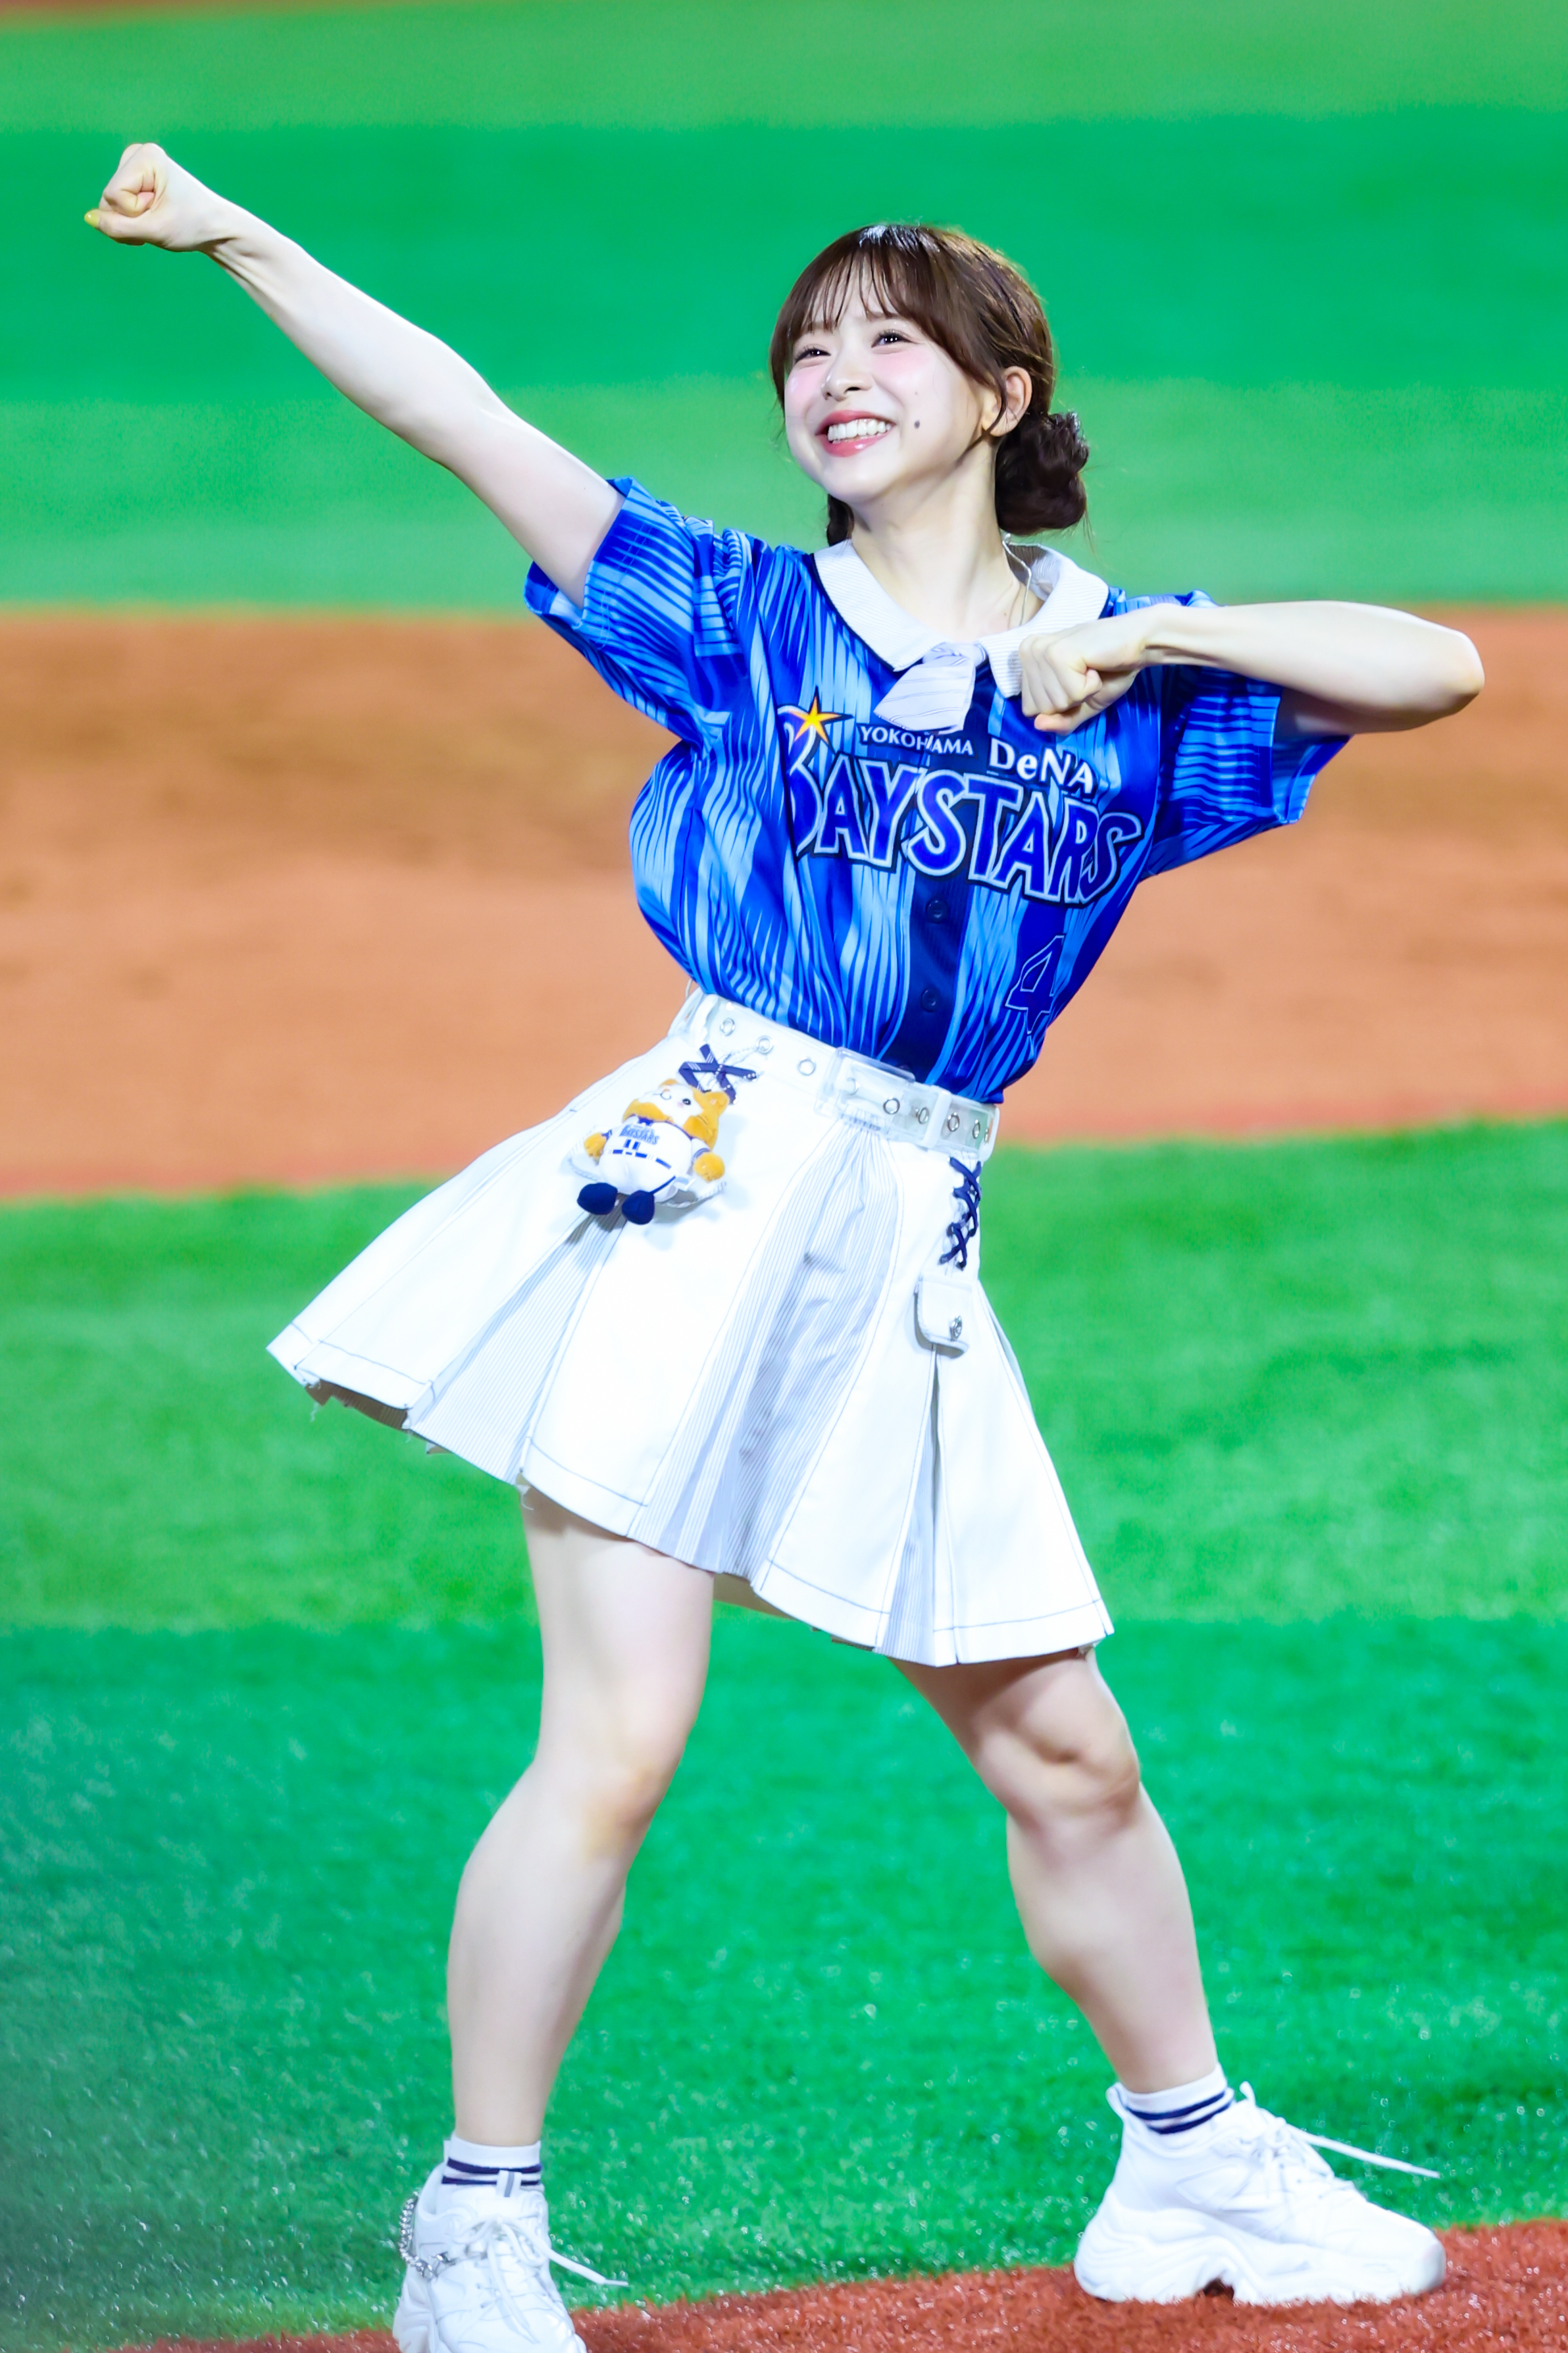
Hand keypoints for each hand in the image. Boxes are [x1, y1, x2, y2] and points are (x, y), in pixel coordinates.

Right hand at [85, 143, 233, 250]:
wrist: (217, 228)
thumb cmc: (192, 225)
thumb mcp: (153, 230)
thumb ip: (117, 226)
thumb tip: (89, 218)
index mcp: (146, 157)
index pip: (113, 194)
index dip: (134, 213)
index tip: (161, 212)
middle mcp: (137, 154)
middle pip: (109, 198)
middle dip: (130, 218)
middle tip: (159, 220)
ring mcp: (135, 165)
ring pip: (111, 204)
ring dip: (131, 222)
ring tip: (157, 221)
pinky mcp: (136, 178)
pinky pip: (117, 204)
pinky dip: (132, 219)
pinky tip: (151, 219)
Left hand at [1017, 612, 1152, 733]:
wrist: (1136, 643)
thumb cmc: (1108, 671)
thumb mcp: (1079, 705)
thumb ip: (1059, 721)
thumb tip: (1038, 725)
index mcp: (1027, 659)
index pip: (1030, 710)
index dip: (1059, 706)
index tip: (1075, 681)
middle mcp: (1028, 651)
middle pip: (1040, 709)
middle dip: (1070, 700)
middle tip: (1085, 675)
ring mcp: (1041, 651)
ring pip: (1055, 703)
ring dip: (1082, 692)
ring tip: (1090, 669)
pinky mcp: (1058, 653)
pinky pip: (1072, 694)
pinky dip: (1090, 686)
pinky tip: (1094, 666)